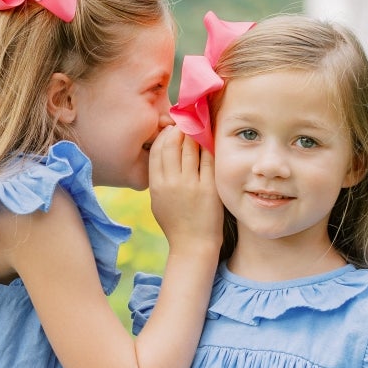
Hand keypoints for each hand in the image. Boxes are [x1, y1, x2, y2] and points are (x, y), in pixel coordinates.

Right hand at [148, 127, 222, 255]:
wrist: (193, 245)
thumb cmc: (176, 224)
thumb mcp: (158, 202)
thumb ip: (158, 179)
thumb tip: (163, 154)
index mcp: (156, 186)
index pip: (157, 151)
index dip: (164, 136)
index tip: (172, 129)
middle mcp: (171, 183)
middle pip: (172, 145)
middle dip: (179, 129)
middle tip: (186, 122)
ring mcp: (191, 185)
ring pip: (190, 149)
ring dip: (194, 134)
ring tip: (198, 126)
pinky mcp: (209, 188)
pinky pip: (208, 159)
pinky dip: (208, 146)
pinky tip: (210, 140)